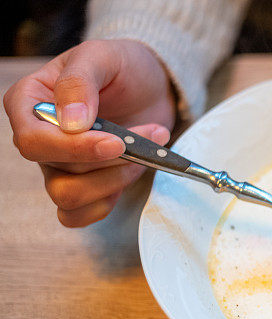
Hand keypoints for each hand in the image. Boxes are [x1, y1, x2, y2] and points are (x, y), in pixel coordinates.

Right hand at [3, 39, 175, 226]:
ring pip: (69, 196)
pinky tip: (131, 175)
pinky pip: (78, 215)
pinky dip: (108, 201)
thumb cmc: (122, 68)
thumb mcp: (102, 57)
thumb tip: (71, 122)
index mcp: (28, 103)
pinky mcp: (83, 185)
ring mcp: (58, 166)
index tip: (115, 142)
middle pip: (57, 172)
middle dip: (110, 160)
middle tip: (150, 135)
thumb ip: (79, 82)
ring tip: (147, 153)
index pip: (33, 141)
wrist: (150, 87)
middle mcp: (38, 138)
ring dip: (115, 180)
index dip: (74, 149)